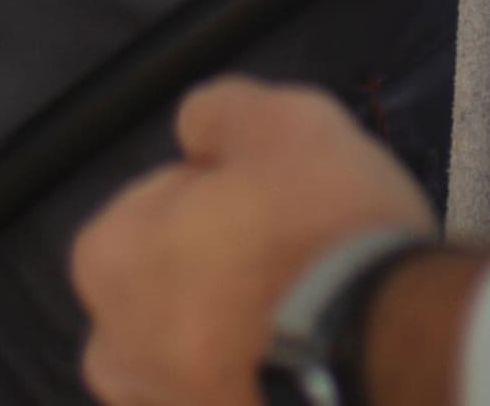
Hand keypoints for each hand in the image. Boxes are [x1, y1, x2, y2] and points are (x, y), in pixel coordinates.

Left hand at [68, 80, 434, 405]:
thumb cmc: (319, 234)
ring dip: (238, 339)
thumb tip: (197, 132)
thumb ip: (217, 112)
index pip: (161, 200)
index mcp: (108, 261)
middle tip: (294, 258)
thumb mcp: (280, 121)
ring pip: (198, 358)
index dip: (224, 190)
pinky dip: (262, 386)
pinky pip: (236, 399)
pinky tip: (311, 365)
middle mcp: (116, 355)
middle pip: (169, 289)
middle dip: (217, 274)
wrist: (381, 357)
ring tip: (310, 318)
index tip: (277, 198)